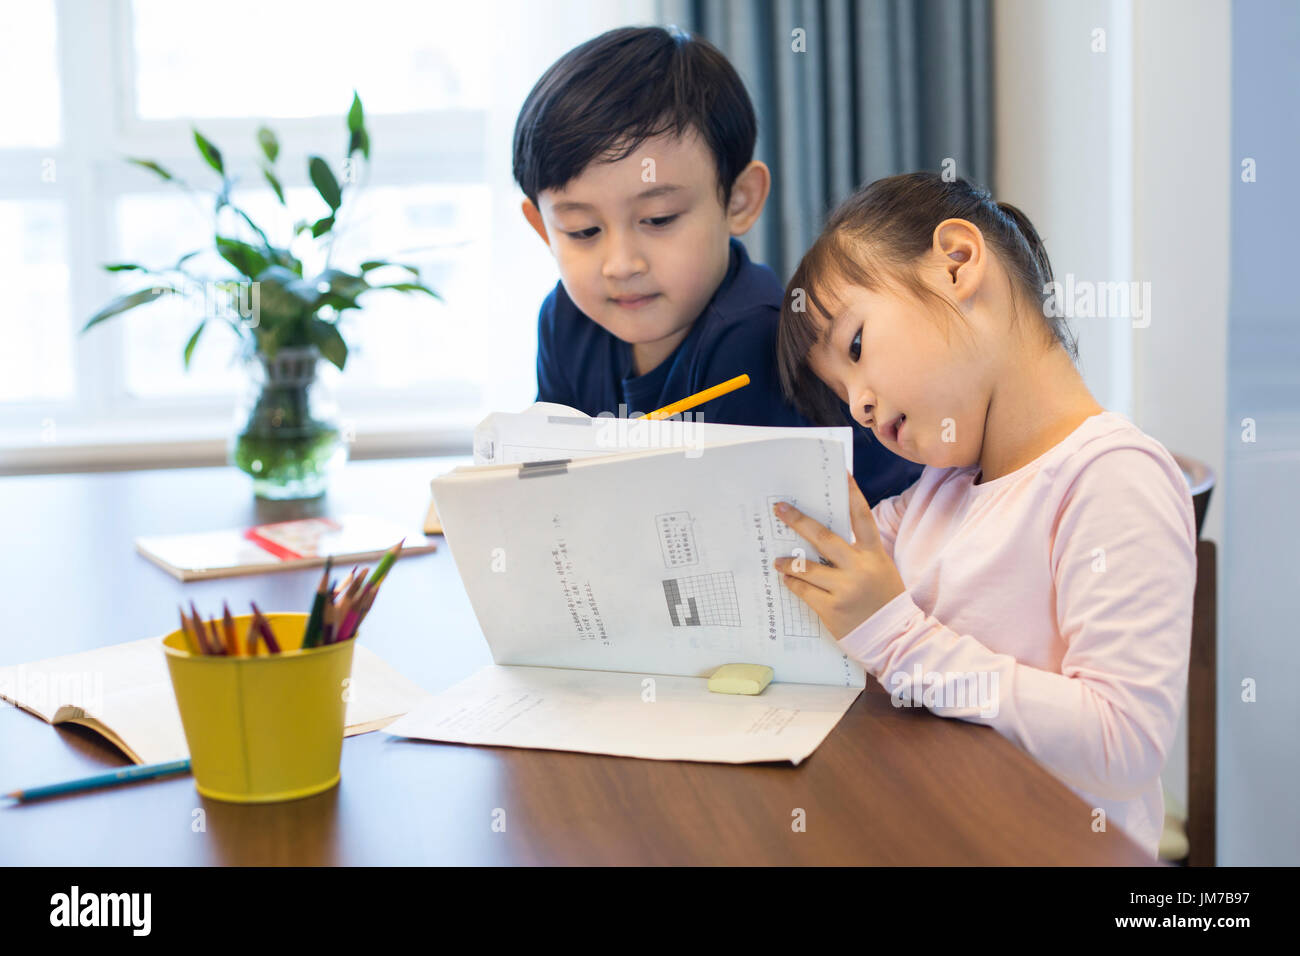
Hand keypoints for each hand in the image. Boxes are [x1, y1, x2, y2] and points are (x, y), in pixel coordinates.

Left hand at [772, 471, 905, 639]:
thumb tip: (821, 536)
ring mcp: (845, 589)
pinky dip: (792, 582)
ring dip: (788, 561)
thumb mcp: (879, 569)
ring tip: (778, 559)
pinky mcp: (832, 609)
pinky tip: (786, 579)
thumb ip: (856, 553)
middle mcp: (859, 568)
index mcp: (874, 554)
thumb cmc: (883, 599)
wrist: (894, 637)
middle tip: (780, 508)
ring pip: (807, 567)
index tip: (840, 472)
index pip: (861, 517)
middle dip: (799, 520)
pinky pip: (804, 590)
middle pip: (824, 537)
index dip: (851, 493)